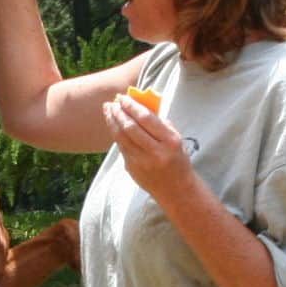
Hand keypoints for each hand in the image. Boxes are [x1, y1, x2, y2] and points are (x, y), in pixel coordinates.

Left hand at [103, 94, 197, 210]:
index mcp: (170, 142)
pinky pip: (121, 147)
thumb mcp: (176, 139)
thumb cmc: (177, 159)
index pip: (147, 119)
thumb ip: (161, 123)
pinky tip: (113, 124)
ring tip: (109, 109)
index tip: (124, 97)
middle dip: (119, 112)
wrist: (176, 189)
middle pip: (131, 127)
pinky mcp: (132, 168)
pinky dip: (116, 134)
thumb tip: (140, 105)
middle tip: (113, 101)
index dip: (132, 106)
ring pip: (122, 137)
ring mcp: (142, 162)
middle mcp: (155, 152)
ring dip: (113, 121)